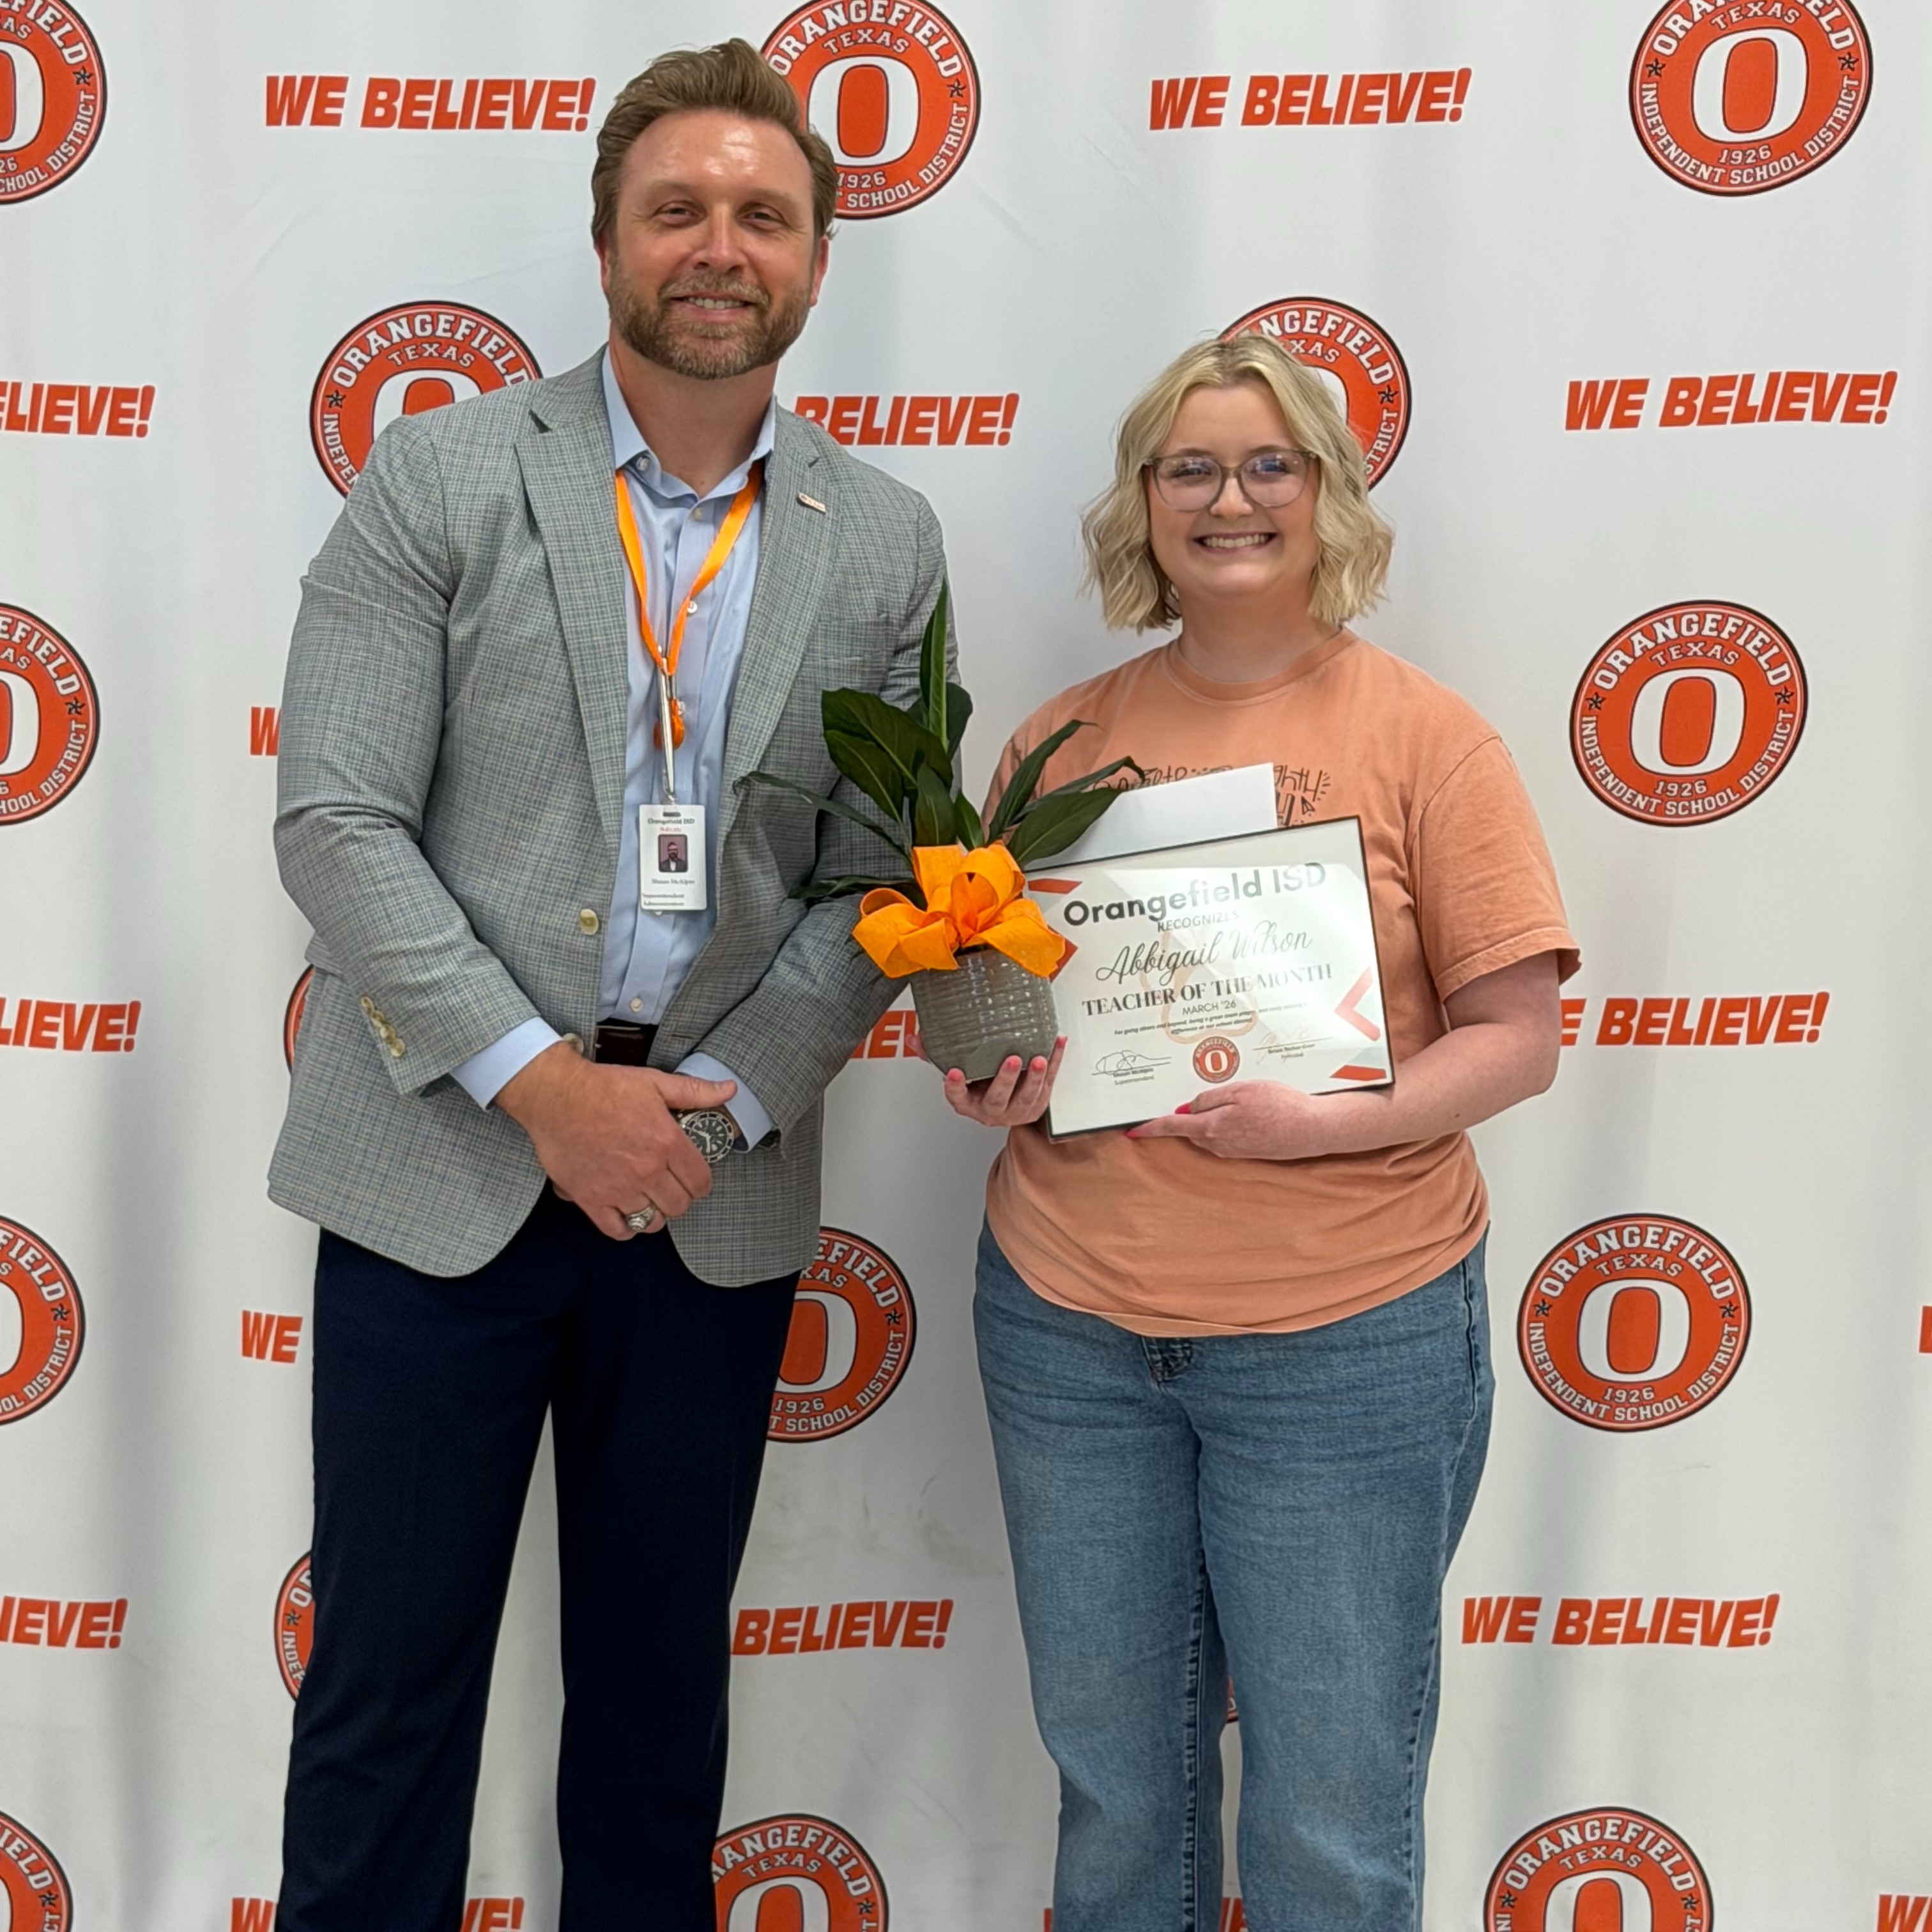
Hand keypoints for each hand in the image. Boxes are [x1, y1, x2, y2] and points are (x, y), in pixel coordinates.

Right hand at [495, 1041, 735, 1239]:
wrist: (556, 1096)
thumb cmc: (603, 1088)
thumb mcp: (655, 1082)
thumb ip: (695, 1092)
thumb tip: (728, 1090)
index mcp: (666, 1142)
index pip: (700, 1182)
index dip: (701, 1183)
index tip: (694, 1179)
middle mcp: (646, 1170)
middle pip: (679, 1205)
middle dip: (679, 1197)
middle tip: (671, 1187)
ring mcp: (619, 1188)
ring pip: (652, 1220)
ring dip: (655, 1212)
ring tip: (649, 1198)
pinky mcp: (591, 1199)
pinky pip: (618, 1230)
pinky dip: (626, 1227)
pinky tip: (627, 1213)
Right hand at [912, 1032, 1065, 1126]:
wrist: (1008, 1109)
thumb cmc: (981, 1088)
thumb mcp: (959, 1076)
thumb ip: (937, 1056)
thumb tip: (916, 1039)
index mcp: (969, 1103)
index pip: (957, 1097)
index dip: (955, 1087)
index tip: (954, 1073)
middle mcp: (992, 1111)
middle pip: (997, 1099)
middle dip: (1005, 1080)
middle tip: (1012, 1060)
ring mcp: (1016, 1110)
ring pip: (1027, 1096)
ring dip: (1034, 1077)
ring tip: (1039, 1059)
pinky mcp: (1037, 1105)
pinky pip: (1049, 1084)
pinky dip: (1055, 1063)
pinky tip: (1056, 1044)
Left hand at [1126, 1080, 1335, 1159]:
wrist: (1312, 1129)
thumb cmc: (1280, 1105)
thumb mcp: (1241, 1091)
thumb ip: (1210, 1099)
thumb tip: (1187, 1109)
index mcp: (1212, 1127)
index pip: (1173, 1127)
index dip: (1150, 1128)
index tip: (1132, 1132)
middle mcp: (1218, 1144)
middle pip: (1190, 1128)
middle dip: (1186, 1116)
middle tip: (1192, 1098)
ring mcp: (1232, 1150)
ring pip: (1207, 1131)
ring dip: (1209, 1118)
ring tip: (1232, 1099)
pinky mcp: (1245, 1151)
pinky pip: (1224, 1136)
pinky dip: (1224, 1124)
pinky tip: (1244, 1113)